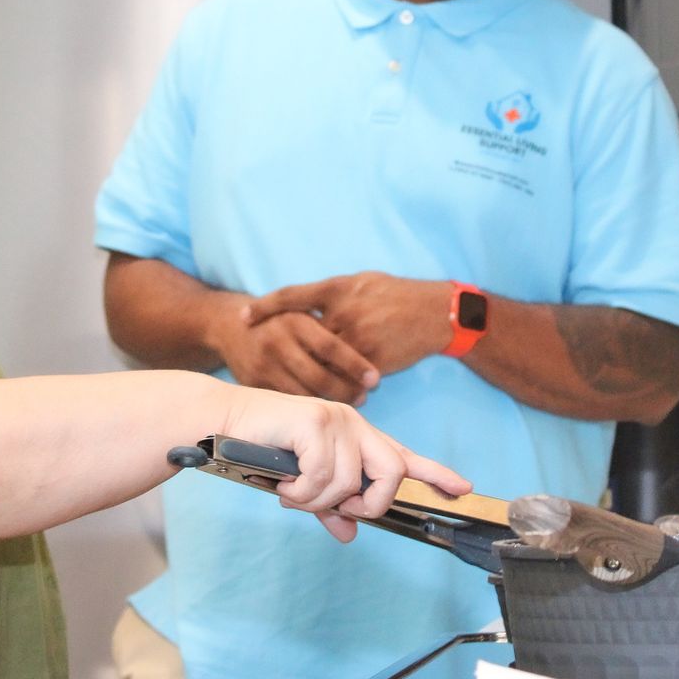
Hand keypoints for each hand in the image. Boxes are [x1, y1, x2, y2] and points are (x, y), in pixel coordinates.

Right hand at [205, 300, 379, 404]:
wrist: (229, 326)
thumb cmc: (279, 320)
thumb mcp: (301, 312)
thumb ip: (329, 328)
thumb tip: (370, 348)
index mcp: (294, 321)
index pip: (330, 347)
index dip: (355, 365)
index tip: (375, 379)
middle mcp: (277, 342)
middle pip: (318, 375)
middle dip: (345, 390)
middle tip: (364, 397)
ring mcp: (263, 366)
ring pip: (303, 393)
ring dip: (329, 403)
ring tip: (350, 407)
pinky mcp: (254, 385)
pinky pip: (287, 402)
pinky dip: (307, 408)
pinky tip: (324, 411)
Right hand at [219, 388, 470, 541]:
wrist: (224, 424)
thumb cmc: (263, 451)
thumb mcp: (302, 484)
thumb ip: (329, 506)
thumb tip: (349, 533)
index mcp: (356, 436)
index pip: (404, 455)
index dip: (436, 473)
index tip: (464, 489)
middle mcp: (352, 424)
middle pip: (392, 471)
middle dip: (370, 501)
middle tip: (337, 509)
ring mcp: (335, 419)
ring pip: (349, 481)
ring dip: (317, 501)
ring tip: (292, 493)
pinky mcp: (313, 421)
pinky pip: (323, 474)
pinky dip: (303, 491)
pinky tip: (284, 485)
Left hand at [244, 273, 453, 377]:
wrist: (436, 312)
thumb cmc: (396, 294)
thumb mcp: (360, 282)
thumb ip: (332, 295)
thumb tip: (304, 306)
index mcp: (337, 289)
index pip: (291, 296)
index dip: (264, 307)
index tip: (242, 318)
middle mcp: (343, 312)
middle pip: (301, 338)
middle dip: (283, 352)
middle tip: (261, 361)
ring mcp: (357, 338)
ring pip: (321, 363)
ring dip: (307, 376)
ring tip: (291, 385)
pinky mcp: (372, 360)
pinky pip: (344, 379)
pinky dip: (334, 388)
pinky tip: (326, 395)